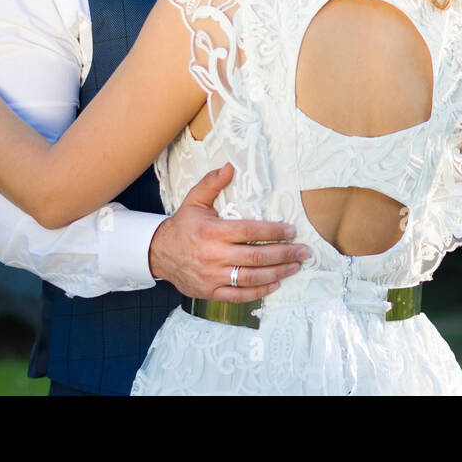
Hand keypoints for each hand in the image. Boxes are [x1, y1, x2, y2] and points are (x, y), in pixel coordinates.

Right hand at [148, 162, 305, 301]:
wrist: (158, 253)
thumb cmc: (182, 226)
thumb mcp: (194, 200)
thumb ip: (212, 183)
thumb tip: (230, 166)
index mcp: (212, 231)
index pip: (250, 231)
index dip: (274, 231)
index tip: (291, 231)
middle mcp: (214, 255)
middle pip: (256, 256)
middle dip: (284, 253)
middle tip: (303, 251)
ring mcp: (212, 276)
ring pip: (251, 277)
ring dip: (277, 272)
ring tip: (294, 267)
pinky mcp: (210, 292)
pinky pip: (239, 295)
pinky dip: (259, 291)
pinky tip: (274, 284)